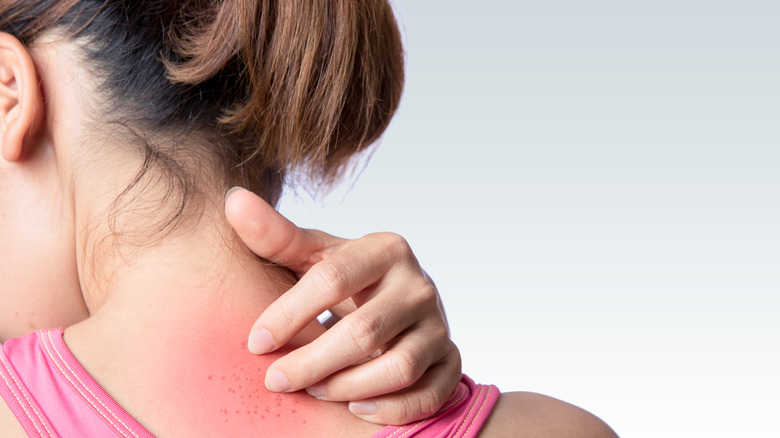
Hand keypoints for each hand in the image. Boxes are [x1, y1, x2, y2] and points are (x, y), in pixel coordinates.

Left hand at [224, 187, 460, 424]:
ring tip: (315, 391)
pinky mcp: (450, 359)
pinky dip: (393, 408)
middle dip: (312, 362)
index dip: (289, 313)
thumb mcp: (316, 256)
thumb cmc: (349, 280)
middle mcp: (419, 285)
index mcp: (386, 250)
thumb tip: (234, 200)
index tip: (255, 342)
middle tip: (275, 380)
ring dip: (349, 387)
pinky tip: (355, 409)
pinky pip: (430, 393)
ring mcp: (439, 325)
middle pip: (364, 331)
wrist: (400, 301)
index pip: (333, 279)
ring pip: (399, 367)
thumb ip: (276, 235)